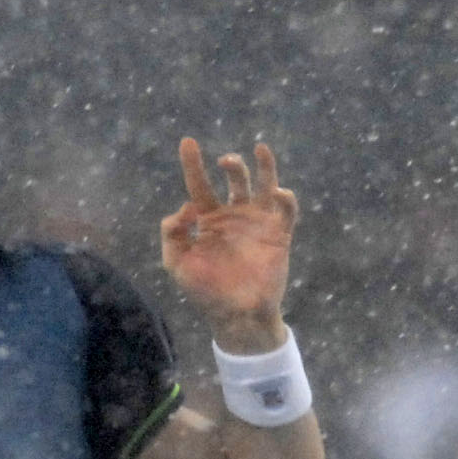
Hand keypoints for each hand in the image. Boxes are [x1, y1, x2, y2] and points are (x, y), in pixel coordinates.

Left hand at [159, 138, 296, 351]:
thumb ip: (172, 235)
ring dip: (262, 167)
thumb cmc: (205, 293)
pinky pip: (286, 209)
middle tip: (224, 161)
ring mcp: (257, 223)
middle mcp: (234, 215)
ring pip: (263, 185)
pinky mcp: (279, 234)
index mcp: (208, 220)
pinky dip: (286, 197)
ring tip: (258, 152)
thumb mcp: (177, 265)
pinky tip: (278, 192)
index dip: (193, 163)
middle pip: (234, 178)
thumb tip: (186, 207)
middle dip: (231, 164)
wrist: (237, 316)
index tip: (187, 142)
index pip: (199, 185)